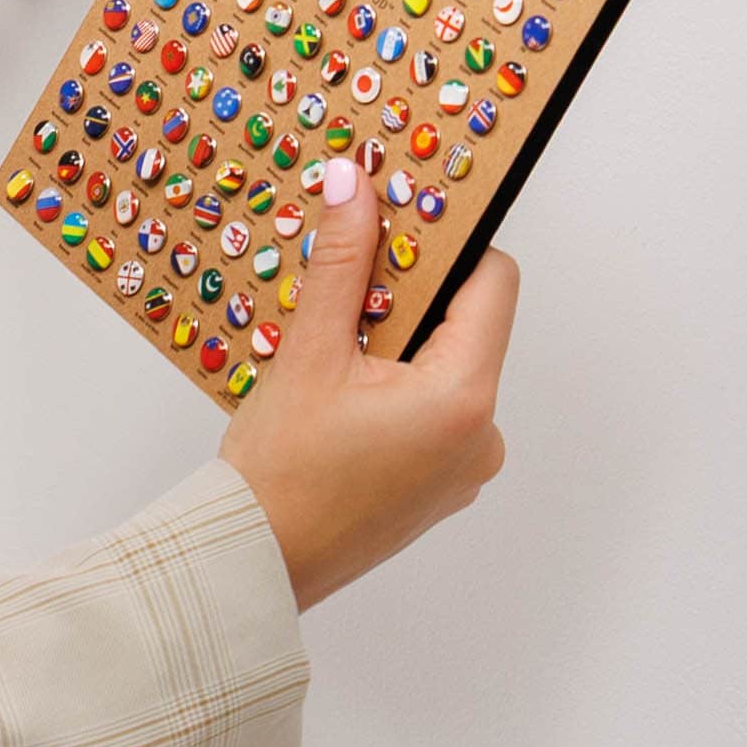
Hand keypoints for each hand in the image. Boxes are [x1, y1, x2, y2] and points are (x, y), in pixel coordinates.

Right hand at [216, 154, 516, 611]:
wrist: (252, 564)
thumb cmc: (280, 473)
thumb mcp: (310, 351)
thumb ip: (342, 261)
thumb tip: (355, 183)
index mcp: (464, 398)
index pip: (493, 282)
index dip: (449, 245)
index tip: (397, 227)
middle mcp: (482, 436)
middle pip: (468, 323)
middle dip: (410, 295)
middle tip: (347, 289)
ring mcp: (465, 468)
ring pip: (446, 365)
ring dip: (397, 341)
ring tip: (334, 351)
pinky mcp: (441, 486)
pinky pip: (434, 409)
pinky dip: (396, 386)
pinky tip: (340, 394)